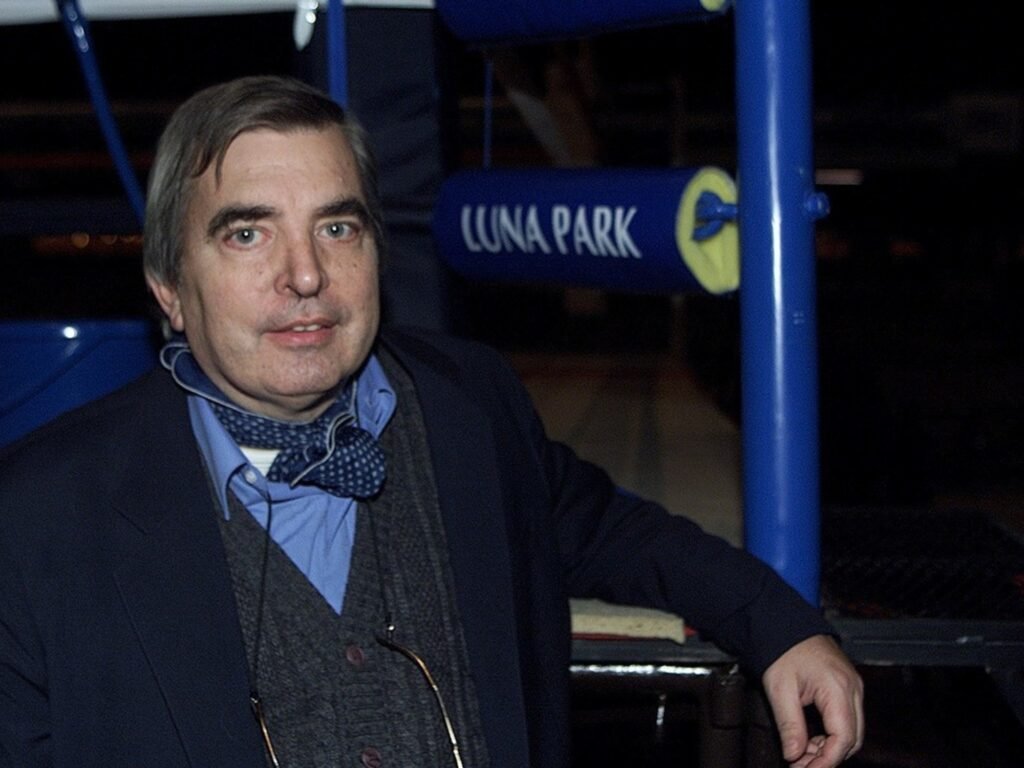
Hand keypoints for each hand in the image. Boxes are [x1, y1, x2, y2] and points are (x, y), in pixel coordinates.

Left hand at [761, 634, 863, 766]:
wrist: (786, 624)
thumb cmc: (783, 650)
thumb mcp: (780, 689)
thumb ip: (789, 725)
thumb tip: (793, 756)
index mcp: (838, 688)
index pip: (843, 738)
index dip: (826, 761)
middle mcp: (852, 688)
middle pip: (853, 739)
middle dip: (829, 758)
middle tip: (802, 765)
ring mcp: (853, 687)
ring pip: (852, 731)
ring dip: (830, 747)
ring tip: (803, 754)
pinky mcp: (848, 686)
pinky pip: (848, 719)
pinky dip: (832, 734)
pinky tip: (811, 739)